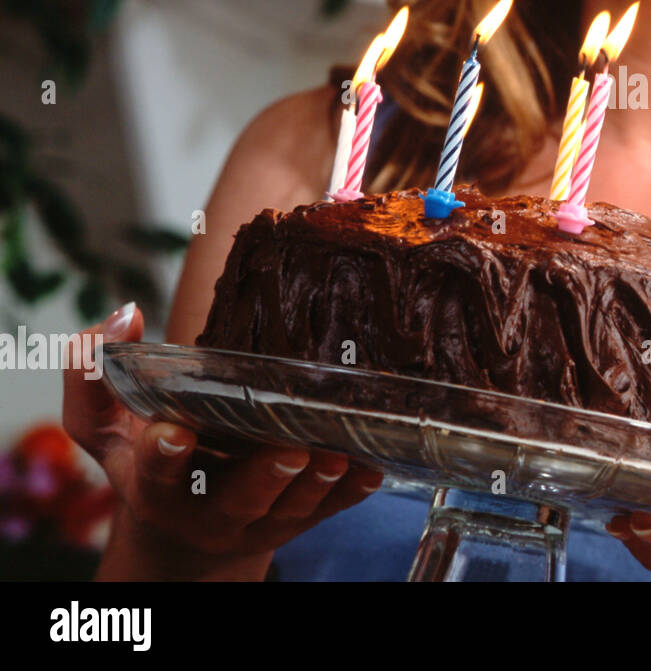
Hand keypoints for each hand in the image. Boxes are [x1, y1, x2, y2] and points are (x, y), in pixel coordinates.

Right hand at [62, 302, 384, 578]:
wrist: (187, 522)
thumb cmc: (145, 454)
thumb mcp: (107, 423)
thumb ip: (95, 373)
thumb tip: (125, 313)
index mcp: (157, 488)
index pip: (157, 474)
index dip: (163, 456)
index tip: (173, 431)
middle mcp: (209, 511)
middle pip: (239, 499)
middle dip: (263, 477)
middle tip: (288, 449)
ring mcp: (260, 520)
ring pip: (292, 508)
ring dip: (316, 483)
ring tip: (336, 454)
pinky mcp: (300, 520)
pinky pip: (329, 510)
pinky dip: (350, 492)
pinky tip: (371, 468)